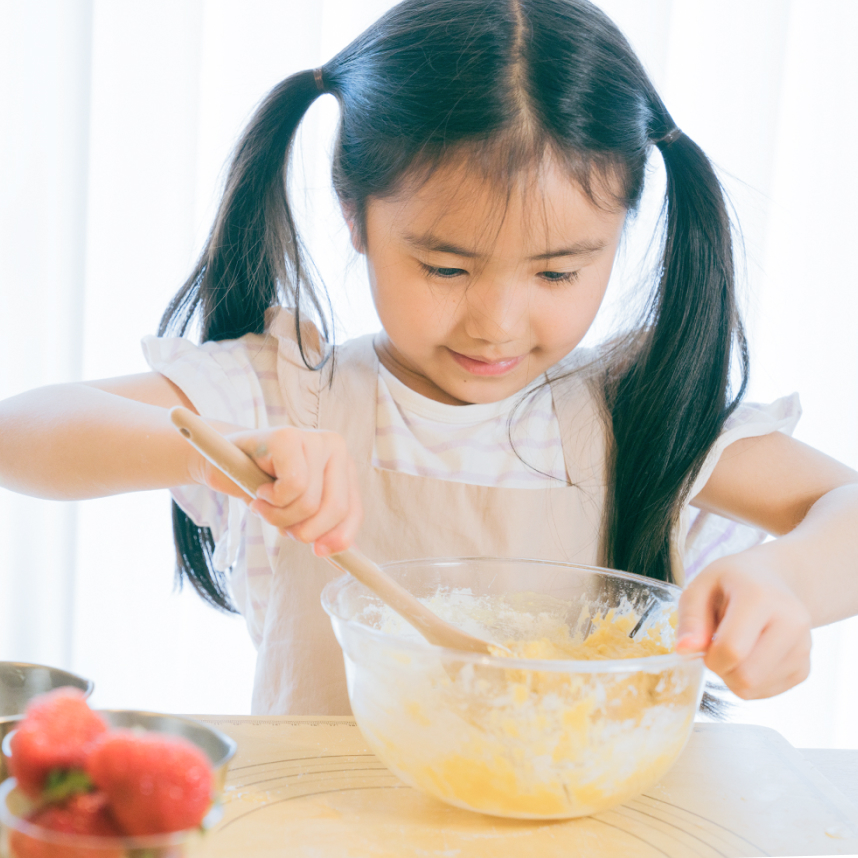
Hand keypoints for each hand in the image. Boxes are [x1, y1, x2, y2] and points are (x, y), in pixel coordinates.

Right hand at [197, 426, 362, 556]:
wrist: (222, 463)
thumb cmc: (263, 486)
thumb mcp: (298, 511)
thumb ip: (322, 529)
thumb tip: (342, 559)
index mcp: (344, 466)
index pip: (354, 510)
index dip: (339, 537)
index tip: (318, 552)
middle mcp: (335, 446)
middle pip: (335, 509)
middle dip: (303, 530)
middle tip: (279, 525)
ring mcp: (313, 438)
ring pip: (309, 503)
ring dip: (278, 517)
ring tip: (264, 505)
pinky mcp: (288, 436)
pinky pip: (293, 486)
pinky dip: (271, 500)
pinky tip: (260, 491)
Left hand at [674, 548, 811, 699]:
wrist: (770, 580)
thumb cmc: (730, 583)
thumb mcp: (700, 587)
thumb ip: (690, 618)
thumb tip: (684, 650)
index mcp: (761, 597)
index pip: (732, 649)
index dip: (709, 657)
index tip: (704, 644)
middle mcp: (791, 622)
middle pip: (747, 676)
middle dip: (721, 670)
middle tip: (716, 649)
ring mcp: (803, 647)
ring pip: (756, 688)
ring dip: (734, 677)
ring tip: (734, 648)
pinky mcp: (805, 667)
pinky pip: (768, 693)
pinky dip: (750, 683)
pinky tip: (748, 657)